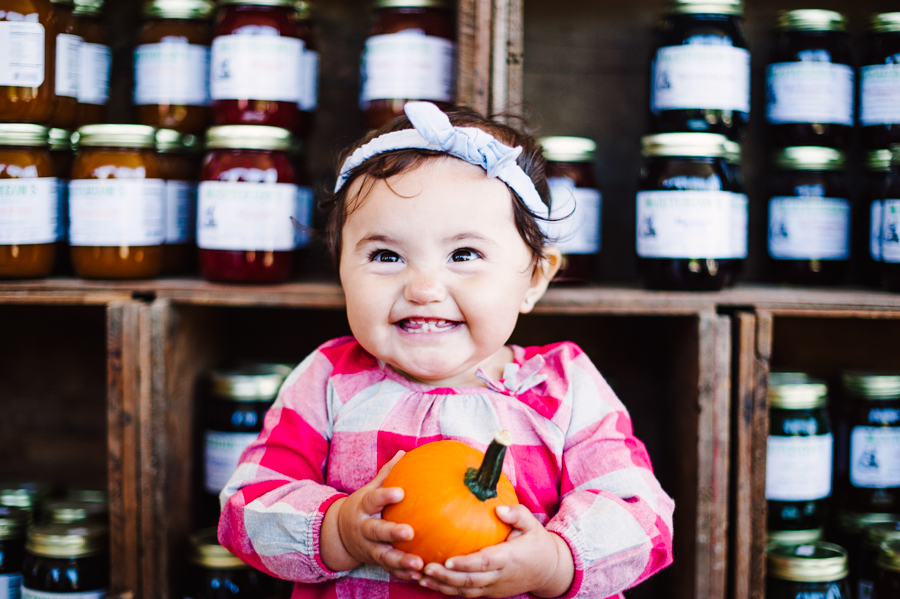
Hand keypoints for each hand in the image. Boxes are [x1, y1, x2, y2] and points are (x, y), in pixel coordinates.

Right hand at [324, 451, 424, 579]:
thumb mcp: (369, 490)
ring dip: (401, 561)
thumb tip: (403, 452)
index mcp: (363, 508)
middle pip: (376, 531)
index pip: (373, 500)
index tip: (400, 493)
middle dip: (392, 532)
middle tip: (410, 532)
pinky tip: (420, 575)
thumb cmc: (363, 507)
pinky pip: (389, 570)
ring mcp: (368, 548)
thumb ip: (386, 474)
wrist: (339, 535)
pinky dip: (403, 574)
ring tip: (418, 564)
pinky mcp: (375, 562)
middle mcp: (364, 529)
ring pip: (384, 556)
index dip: (386, 496)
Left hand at [418, 505, 574, 597]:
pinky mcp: (490, 593)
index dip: (466, 564)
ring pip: (466, 590)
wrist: (549, 571)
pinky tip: (431, 582)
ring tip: (421, 577)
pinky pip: (467, 594)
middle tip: (426, 568)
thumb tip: (498, 508)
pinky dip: (449, 590)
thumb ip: (516, 514)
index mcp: (509, 558)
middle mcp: (500, 576)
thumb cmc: (536, 543)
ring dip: (443, 586)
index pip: (485, 563)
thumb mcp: (532, 524)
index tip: (448, 560)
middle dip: (447, 577)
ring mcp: (494, 587)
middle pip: (470, 581)